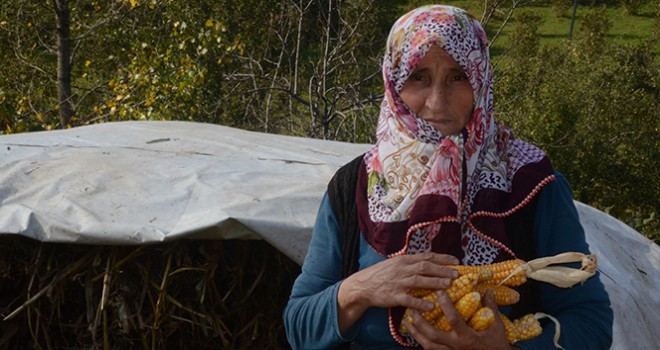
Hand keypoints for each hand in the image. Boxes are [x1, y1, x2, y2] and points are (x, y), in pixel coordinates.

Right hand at [337, 252, 458, 331]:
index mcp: (404, 260)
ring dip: (435, 282)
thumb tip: (429, 261)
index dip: (443, 258)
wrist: (363, 285)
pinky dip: (421, 303)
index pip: (427, 256)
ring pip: (419, 281)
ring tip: (449, 286)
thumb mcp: (396, 263)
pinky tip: (431, 306)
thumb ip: (411, 262)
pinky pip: (409, 300)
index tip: (456, 261)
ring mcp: (398, 282)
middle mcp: (402, 269)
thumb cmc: (381, 274)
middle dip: (442, 270)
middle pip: (426, 267)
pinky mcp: (394, 296)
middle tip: (457, 274)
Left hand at [403, 289, 514, 349]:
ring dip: (416, 333)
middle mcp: (456, 346)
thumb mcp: (496, 326)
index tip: (439, 291)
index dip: (446, 305)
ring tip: (408, 321)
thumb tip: (487, 290)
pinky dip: (422, 341)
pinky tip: (416, 333)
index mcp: (467, 337)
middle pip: (432, 334)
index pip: (454, 319)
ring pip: (428, 345)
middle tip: (413, 308)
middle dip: (421, 322)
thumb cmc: (497, 343)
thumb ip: (491, 307)